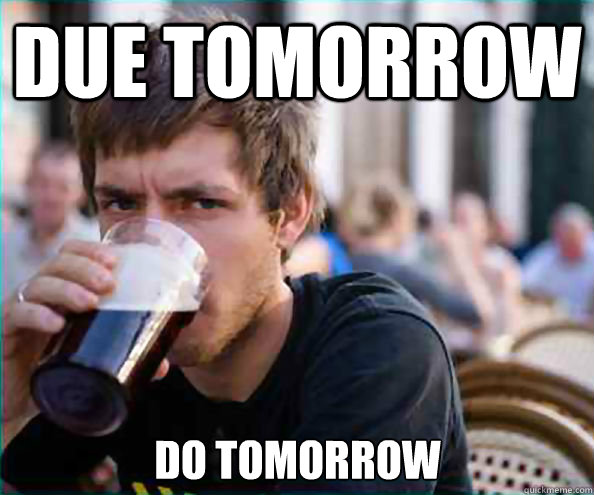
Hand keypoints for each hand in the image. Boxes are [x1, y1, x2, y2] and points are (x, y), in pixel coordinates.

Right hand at [2, 239, 116, 421]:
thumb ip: (126, 358)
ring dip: (66, 288)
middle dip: (84, 267)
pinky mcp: (3, 333)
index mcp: (61, 291)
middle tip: (108, 284)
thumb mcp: (92, 359)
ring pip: (37, 284)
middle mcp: (39, 295)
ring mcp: (19, 311)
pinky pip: (15, 314)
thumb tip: (163, 367)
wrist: (17, 404)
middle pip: (57, 263)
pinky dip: (35, 314)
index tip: (115, 260)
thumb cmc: (57, 371)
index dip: (90, 250)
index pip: (70, 254)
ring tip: (90, 303)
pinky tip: (56, 323)